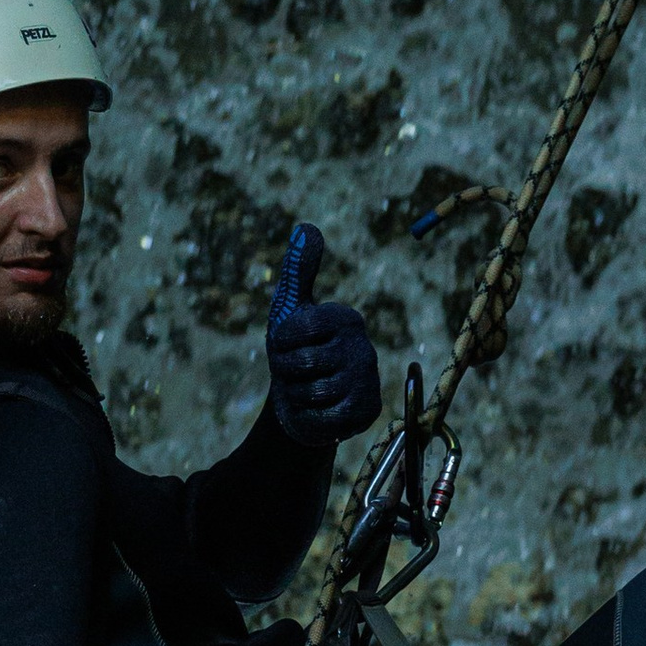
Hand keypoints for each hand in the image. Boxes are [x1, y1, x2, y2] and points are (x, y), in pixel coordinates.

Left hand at [265, 223, 382, 443]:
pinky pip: (326, 418)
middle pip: (302, 364)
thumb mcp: (290, 309)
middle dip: (285, 373)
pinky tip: (318, 410)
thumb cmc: (295, 350)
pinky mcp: (368, 411)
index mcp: (344, 318)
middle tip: (294, 373)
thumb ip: (298, 270)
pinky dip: (311, 417)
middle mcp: (363, 346)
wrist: (302, 401)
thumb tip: (307, 226)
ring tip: (305, 391)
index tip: (282, 346)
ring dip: (297, 396)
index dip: (278, 344)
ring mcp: (368, 380)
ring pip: (312, 393)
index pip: (296, 329)